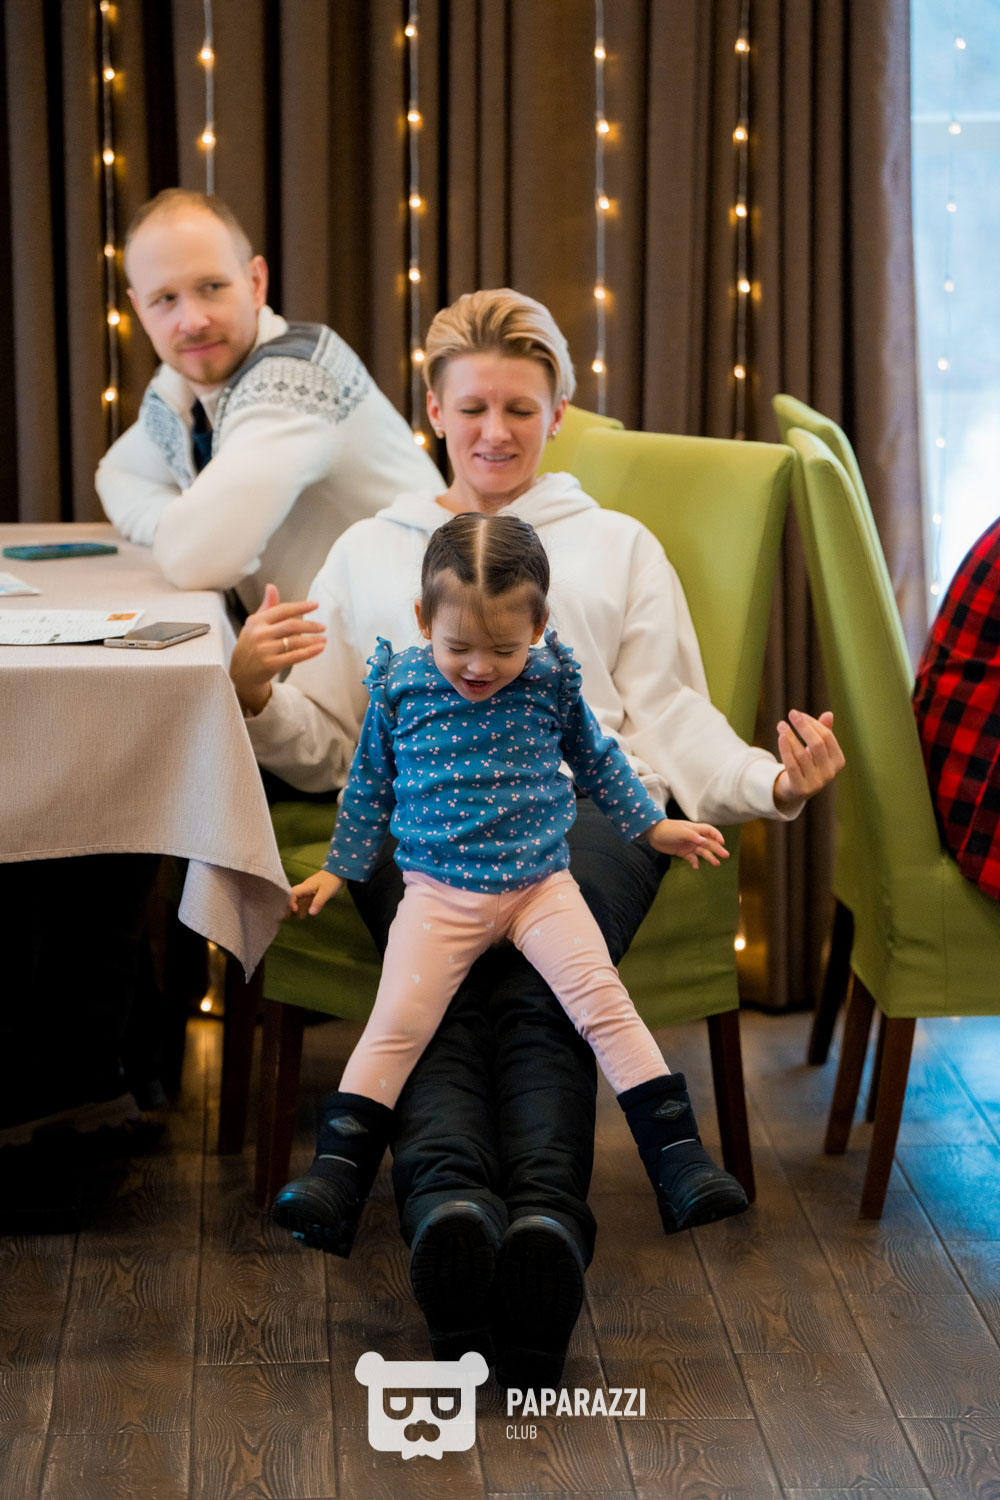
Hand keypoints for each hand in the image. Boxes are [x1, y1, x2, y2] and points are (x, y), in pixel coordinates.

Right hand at [229, 583, 326, 714]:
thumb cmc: (251, 646)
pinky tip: (320, 648)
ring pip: (295, 641)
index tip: (315, 605)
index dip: (301, 606)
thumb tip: (271, 586)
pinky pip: (295, 656)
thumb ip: (266, 607)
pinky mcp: (270, 664)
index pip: (282, 610)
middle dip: (310, 625)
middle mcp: (259, 634)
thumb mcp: (255, 624)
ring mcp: (264, 650)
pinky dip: (310, 652)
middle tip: (323, 626)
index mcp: (256, 621)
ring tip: (324, 639)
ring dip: (313, 640)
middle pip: (291, 626)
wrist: (241, 673)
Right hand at [287, 869, 343, 917]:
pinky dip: (301, 908)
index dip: (290, 901)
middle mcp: (305, 888)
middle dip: (287, 906)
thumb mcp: (326, 892)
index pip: (292, 893)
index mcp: (306, 886)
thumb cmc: (332, 880)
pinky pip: (304, 901)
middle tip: (285, 916)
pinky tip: (301, 916)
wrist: (338, 872)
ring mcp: (308, 890)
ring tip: (288, 918)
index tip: (294, 910)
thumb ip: (318, 902)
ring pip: (297, 899)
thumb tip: (311, 913)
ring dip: (293, 908)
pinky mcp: (313, 892)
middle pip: (292, 897)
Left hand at [645, 818, 728, 868]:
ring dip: (709, 857)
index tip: (722, 842)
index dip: (717, 836)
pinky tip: (696, 867)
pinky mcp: (682, 852)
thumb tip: (704, 841)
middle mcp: (694, 838)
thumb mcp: (681, 831)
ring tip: (716, 864)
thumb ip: (693, 836)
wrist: (654, 834)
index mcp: (695, 829)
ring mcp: (689, 845)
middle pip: (709, 843)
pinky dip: (695, 862)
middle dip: (717, 849)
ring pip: (702, 852)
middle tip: (725, 856)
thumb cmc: (668, 829)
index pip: (710, 831)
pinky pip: (691, 858)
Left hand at [773, 709, 844, 813]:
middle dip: (804, 727)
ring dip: (790, 736)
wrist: (795, 791)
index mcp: (838, 761)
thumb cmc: (809, 764)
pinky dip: (786, 750)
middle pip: (817, 744)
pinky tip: (781, 737)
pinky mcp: (801, 788)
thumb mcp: (817, 749)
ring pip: (802, 754)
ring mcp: (816, 782)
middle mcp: (830, 773)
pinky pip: (792, 766)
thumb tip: (829, 714)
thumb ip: (824, 733)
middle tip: (791, 713)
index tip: (798, 714)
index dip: (812, 723)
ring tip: (781, 725)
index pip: (827, 737)